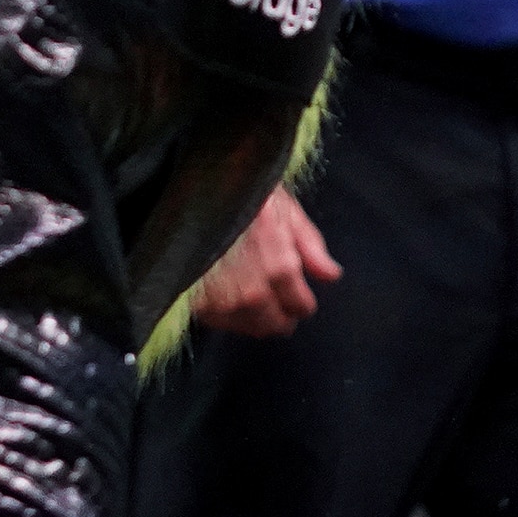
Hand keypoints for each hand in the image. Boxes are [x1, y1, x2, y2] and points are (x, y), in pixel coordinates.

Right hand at [190, 188, 338, 335]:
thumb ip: (310, 243)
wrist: (186, 190)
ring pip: (249, 326)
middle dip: (278, 311)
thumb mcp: (282, 206)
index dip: (299, 297)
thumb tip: (331, 276)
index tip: (292, 288)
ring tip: (245, 294)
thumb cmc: (237, 190)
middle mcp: (254, 291)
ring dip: (252, 315)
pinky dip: (225, 313)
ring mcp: (222, 300)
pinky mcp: (196, 302)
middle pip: (276, 324)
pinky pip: (220, 323)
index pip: (301, 307)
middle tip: (269, 294)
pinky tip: (222, 294)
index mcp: (281, 268)